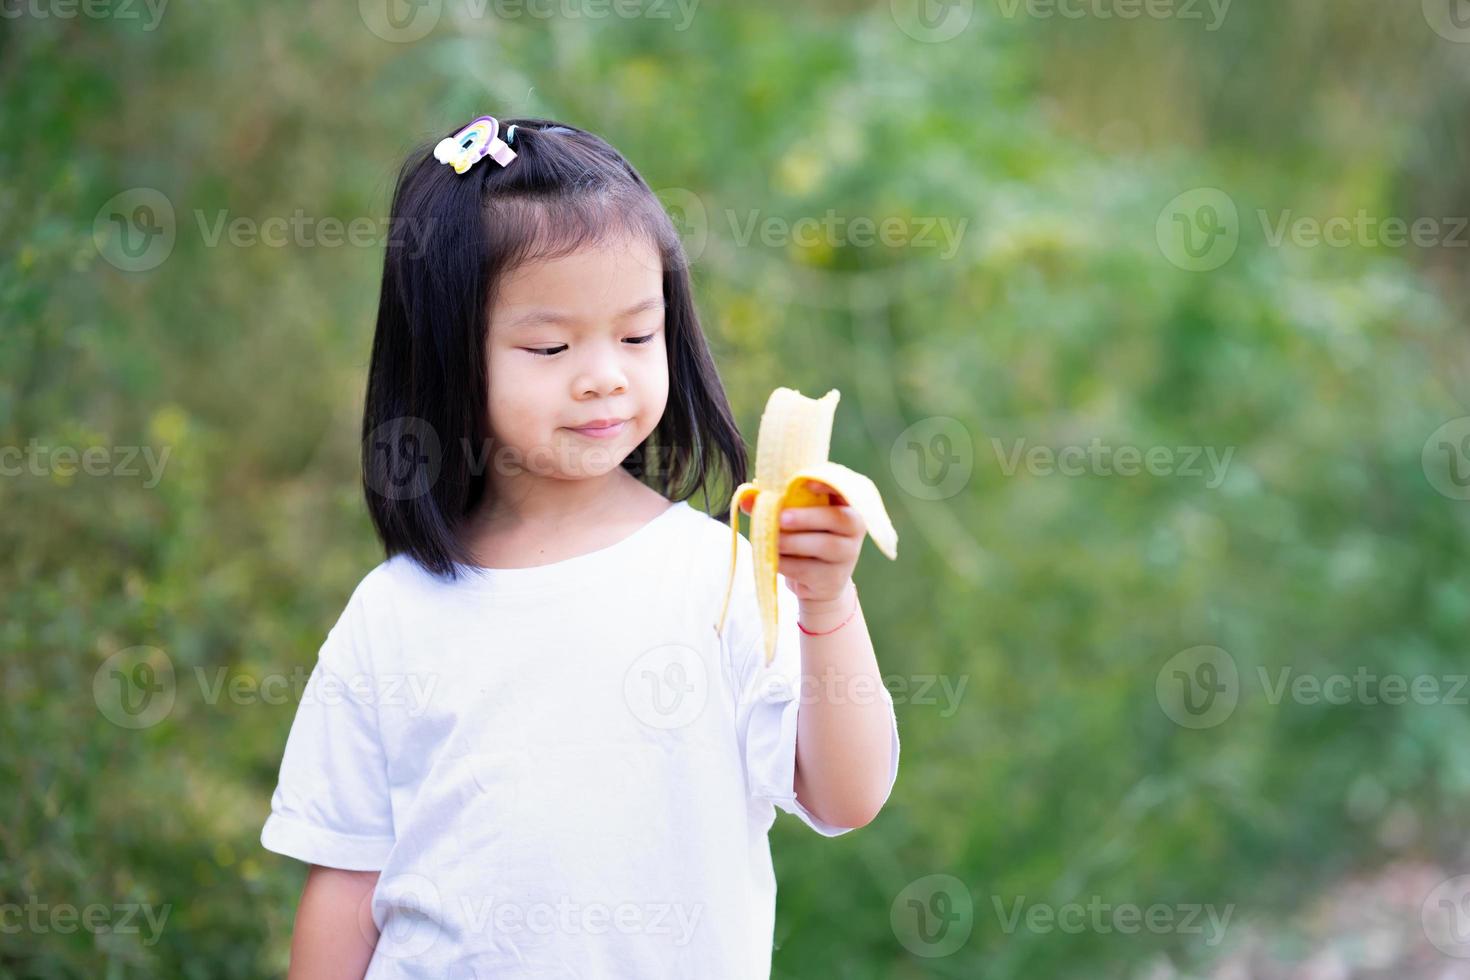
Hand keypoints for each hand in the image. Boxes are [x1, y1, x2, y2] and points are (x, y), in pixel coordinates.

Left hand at [742, 480, 863, 603]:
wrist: (817, 581)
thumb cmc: (805, 538)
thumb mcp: (793, 518)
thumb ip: (771, 505)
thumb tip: (745, 497)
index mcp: (846, 504)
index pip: (844, 489)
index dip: (828, 484)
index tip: (806, 483)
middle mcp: (854, 529)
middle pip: (838, 519)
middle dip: (807, 517)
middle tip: (781, 518)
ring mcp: (847, 555)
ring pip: (825, 546)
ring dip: (793, 542)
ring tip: (773, 540)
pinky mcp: (833, 579)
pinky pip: (808, 569)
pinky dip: (786, 563)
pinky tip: (774, 559)